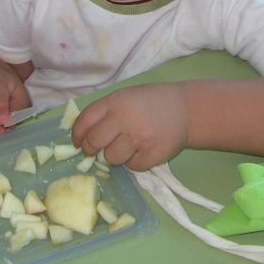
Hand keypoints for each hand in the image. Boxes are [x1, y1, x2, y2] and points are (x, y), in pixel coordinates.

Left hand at [71, 83, 189, 170]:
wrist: (186, 109)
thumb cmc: (151, 102)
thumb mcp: (125, 97)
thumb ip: (105, 112)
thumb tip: (81, 136)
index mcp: (115, 102)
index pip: (85, 121)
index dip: (77, 135)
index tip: (77, 143)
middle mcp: (124, 119)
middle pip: (94, 143)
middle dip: (91, 150)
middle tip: (97, 150)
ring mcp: (138, 138)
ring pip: (111, 158)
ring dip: (115, 156)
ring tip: (128, 146)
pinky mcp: (151, 155)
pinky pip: (132, 167)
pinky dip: (134, 162)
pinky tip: (143, 150)